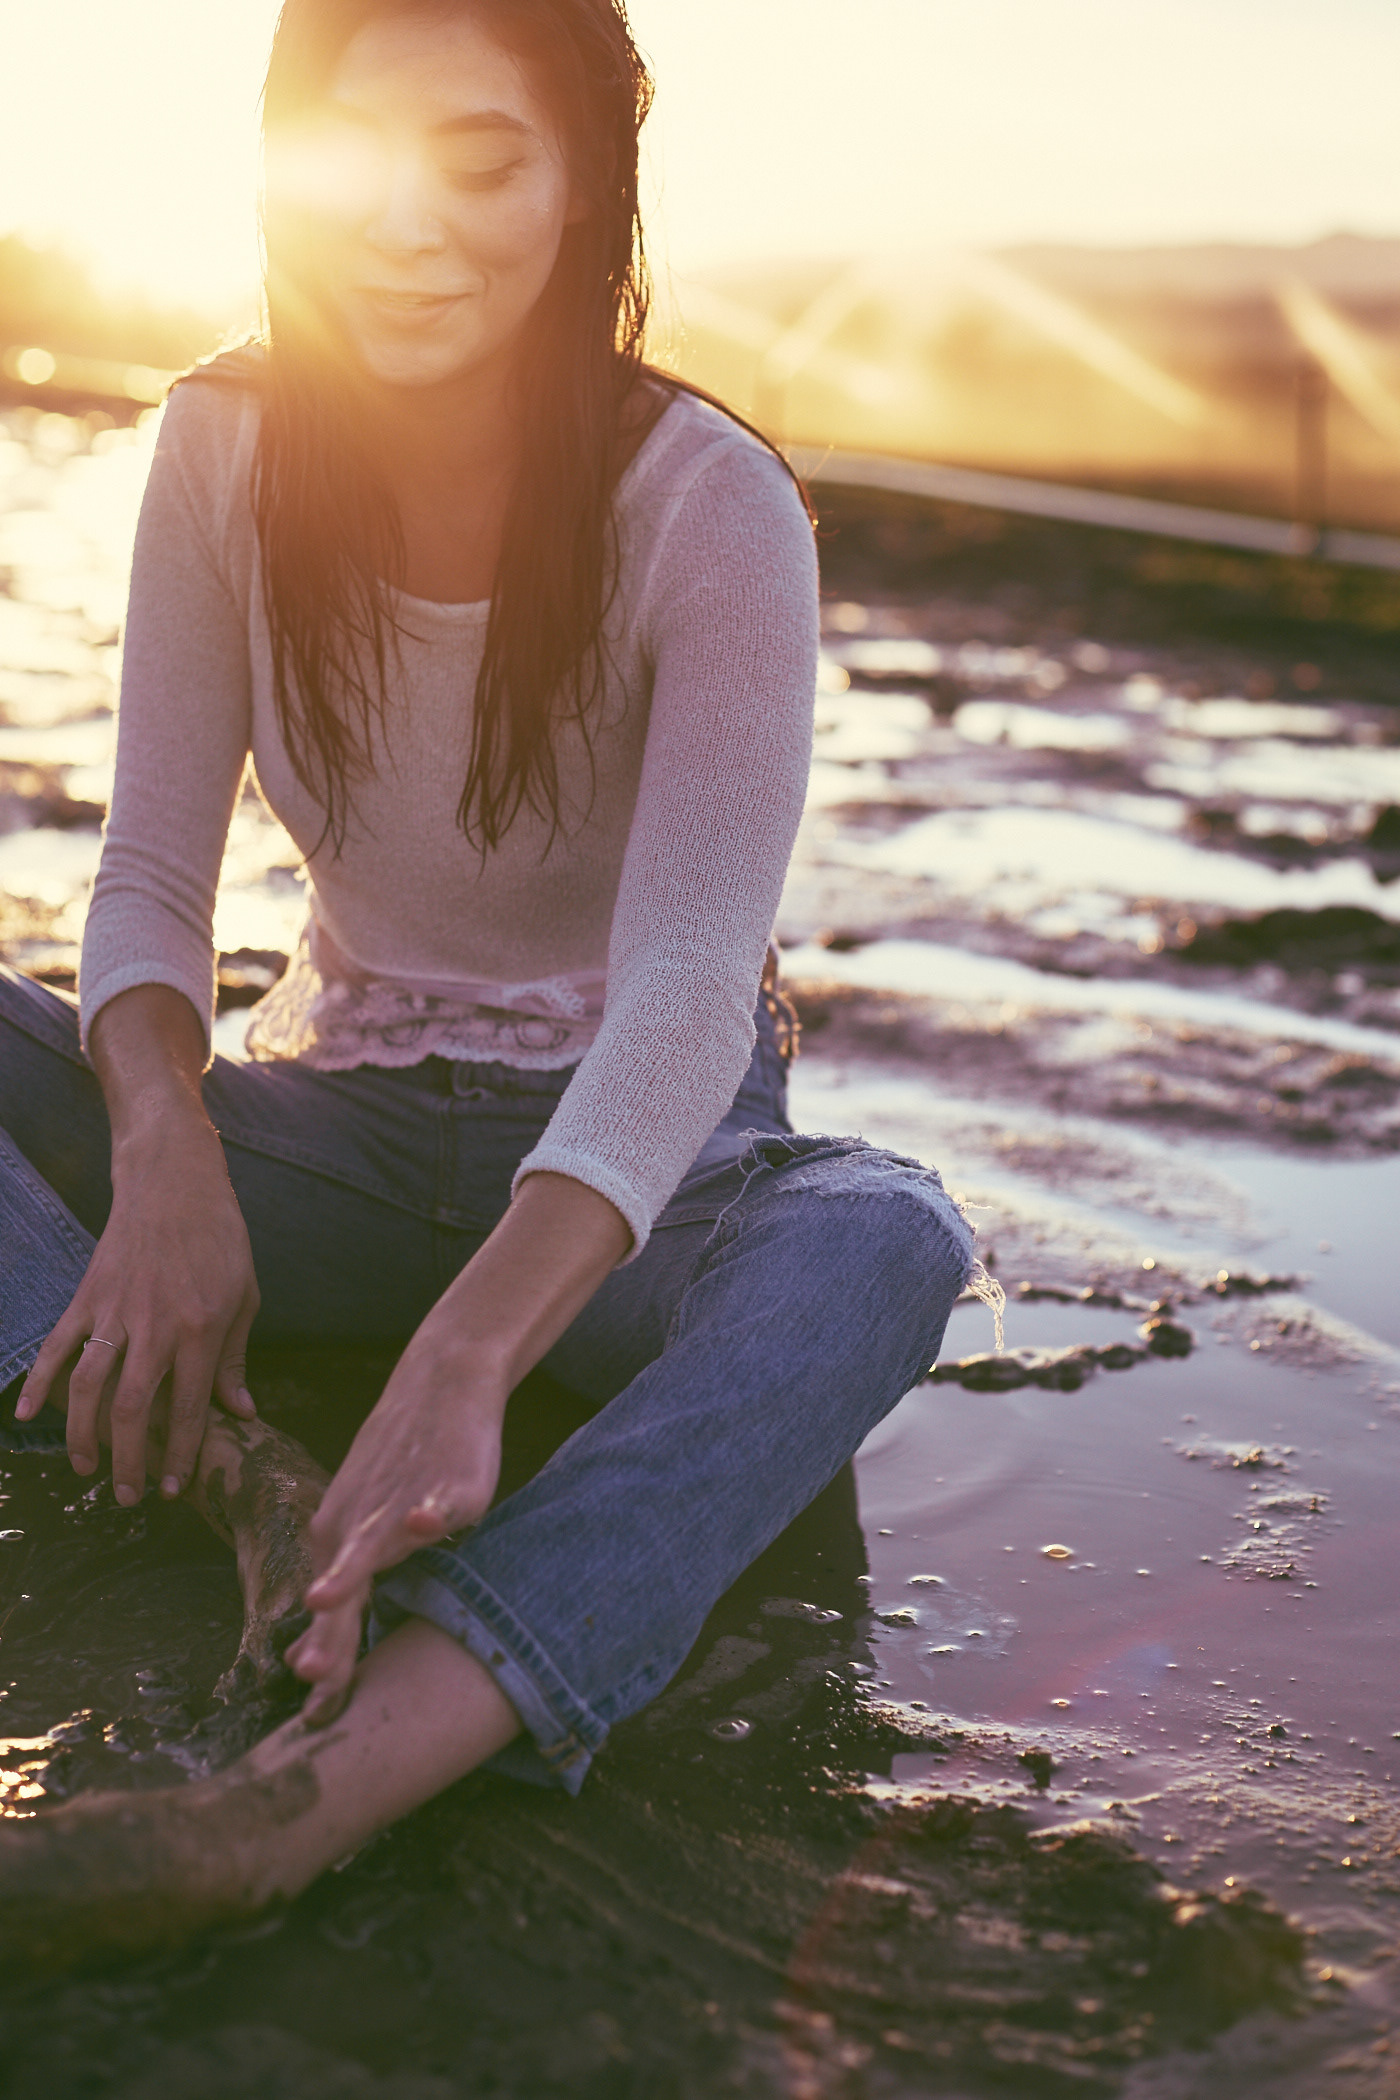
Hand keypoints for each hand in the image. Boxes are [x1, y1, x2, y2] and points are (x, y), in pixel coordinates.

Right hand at [16, 1118, 258, 1504]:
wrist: (174, 1182)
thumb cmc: (220, 1239)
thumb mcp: (245, 1295)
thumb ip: (236, 1358)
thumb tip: (240, 1412)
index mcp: (202, 1329)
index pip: (188, 1408)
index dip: (180, 1454)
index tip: (174, 1489)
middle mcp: (156, 1325)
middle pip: (132, 1410)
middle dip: (128, 1462)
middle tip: (129, 1496)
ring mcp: (116, 1311)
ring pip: (90, 1386)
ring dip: (84, 1435)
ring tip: (87, 1469)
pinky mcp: (88, 1296)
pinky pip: (57, 1345)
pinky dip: (37, 1380)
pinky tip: (28, 1415)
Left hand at [287, 1337, 507, 1724]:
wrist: (440, 1383)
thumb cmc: (403, 1461)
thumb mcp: (365, 1521)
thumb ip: (347, 1580)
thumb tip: (314, 1653)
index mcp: (341, 1539)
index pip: (332, 1613)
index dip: (328, 1661)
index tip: (314, 1715)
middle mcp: (361, 1524)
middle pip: (344, 1586)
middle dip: (330, 1633)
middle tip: (311, 1677)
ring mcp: (399, 1501)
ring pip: (373, 1542)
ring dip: (350, 1570)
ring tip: (326, 1595)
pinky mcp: (444, 1481)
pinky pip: (433, 1498)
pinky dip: (426, 1510)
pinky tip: (423, 1524)